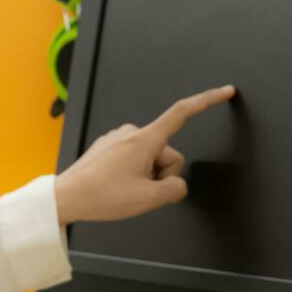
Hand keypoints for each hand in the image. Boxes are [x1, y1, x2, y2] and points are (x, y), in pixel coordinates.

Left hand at [53, 84, 235, 224]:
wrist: (67, 197)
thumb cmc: (101, 196)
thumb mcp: (148, 200)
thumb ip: (175, 189)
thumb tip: (176, 185)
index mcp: (144, 139)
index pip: (182, 113)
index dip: (207, 101)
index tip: (225, 92)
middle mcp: (131, 132)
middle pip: (167, 153)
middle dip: (160, 174)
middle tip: (139, 190)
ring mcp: (119, 138)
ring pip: (151, 159)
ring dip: (145, 177)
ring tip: (123, 189)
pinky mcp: (109, 147)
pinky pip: (134, 160)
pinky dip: (132, 175)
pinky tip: (115, 185)